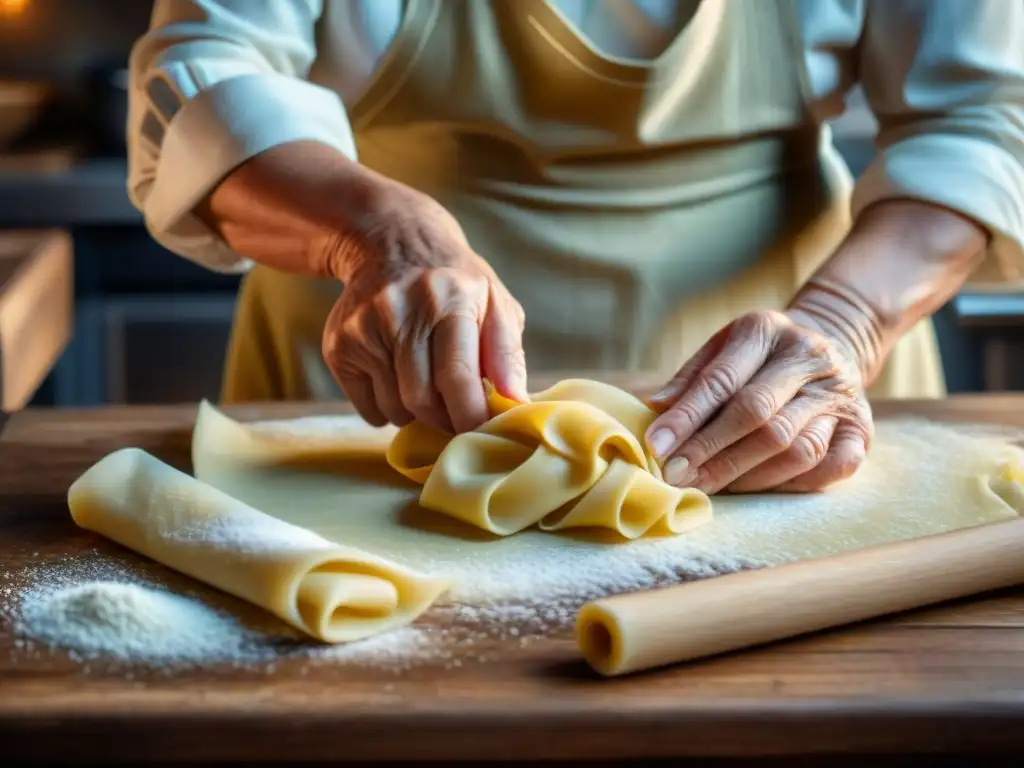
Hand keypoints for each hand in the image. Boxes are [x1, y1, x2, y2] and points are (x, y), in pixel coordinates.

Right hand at [321, 175, 527, 433]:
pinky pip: (367, 407)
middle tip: (456, 415)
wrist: (393, 242)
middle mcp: (401, 311)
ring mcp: (364, 328)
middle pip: (422, 399)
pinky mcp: (338, 345)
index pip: (457, 375)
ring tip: (426, 384)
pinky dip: (387, 408)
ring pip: (394, 408)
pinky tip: (397, 378)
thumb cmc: (454, 284)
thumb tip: (516, 402)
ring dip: (416, 413)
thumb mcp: (494, 302)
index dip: (470, 415)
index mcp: (450, 299)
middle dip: (445, 420)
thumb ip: (508, 353)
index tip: (481, 432)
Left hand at [644, 309, 871, 493]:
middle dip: (710, 452)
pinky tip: (757, 487)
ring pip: (793, 447)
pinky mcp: (862, 426)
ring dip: (745, 475)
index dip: (686, 418)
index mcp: (765, 330)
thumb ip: (690, 379)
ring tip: (707, 486)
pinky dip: (791, 484)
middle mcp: (809, 357)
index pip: (721, 380)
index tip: (656, 448)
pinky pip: (830, 466)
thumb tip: (656, 410)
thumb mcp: (722, 348)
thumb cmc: (759, 355)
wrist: (832, 341)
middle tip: (676, 477)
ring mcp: (840, 393)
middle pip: (757, 415)